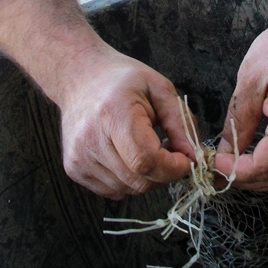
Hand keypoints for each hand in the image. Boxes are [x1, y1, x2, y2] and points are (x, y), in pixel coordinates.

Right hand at [59, 47, 195, 198]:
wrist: (80, 77)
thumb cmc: (122, 79)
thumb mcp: (160, 88)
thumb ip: (180, 122)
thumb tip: (193, 155)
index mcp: (113, 114)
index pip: (146, 161)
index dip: (173, 167)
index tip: (185, 158)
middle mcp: (91, 139)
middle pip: (139, 180)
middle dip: (164, 172)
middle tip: (169, 150)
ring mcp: (79, 157)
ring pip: (128, 189)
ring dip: (146, 176)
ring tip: (146, 147)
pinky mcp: (74, 169)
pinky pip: (113, 190)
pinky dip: (128, 179)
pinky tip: (128, 154)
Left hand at [215, 0, 267, 190]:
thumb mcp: (251, 79)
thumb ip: (238, 121)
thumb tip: (225, 153)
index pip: (264, 167)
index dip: (236, 171)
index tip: (214, 162)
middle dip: (247, 179)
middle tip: (221, 168)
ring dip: (264, 176)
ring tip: (236, 164)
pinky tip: (259, 154)